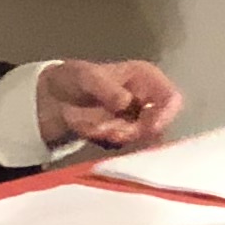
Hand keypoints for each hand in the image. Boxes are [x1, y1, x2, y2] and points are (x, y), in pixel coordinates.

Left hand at [36, 59, 182, 151]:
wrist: (53, 98)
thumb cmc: (74, 79)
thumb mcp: (86, 77)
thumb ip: (107, 88)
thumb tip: (126, 102)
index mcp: (146, 79)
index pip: (171, 99)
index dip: (166, 114)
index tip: (150, 127)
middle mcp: (147, 101)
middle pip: (158, 125)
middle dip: (134, 131)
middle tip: (109, 129)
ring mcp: (136, 122)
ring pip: (139, 139)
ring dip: (116, 136)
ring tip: (93, 125)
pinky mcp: (123, 138)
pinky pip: (121, 147)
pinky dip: (105, 141)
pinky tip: (90, 130)